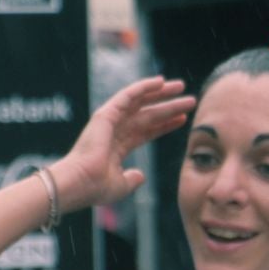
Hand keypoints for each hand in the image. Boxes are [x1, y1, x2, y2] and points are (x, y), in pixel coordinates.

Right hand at [52, 77, 194, 209]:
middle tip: (188, 100)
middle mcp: (114, 131)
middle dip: (168, 106)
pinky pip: (128, 95)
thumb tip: (140, 175)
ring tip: (182, 86)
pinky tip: (161, 81)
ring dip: (161, 93)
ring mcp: (110, 121)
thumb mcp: (121, 186)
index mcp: (117, 147)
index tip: (182, 119)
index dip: (165, 125)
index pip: (147, 131)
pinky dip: (144, 87)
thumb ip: (132, 180)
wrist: (80, 183)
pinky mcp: (106, 114)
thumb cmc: (95, 188)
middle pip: (148, 115)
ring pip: (141, 102)